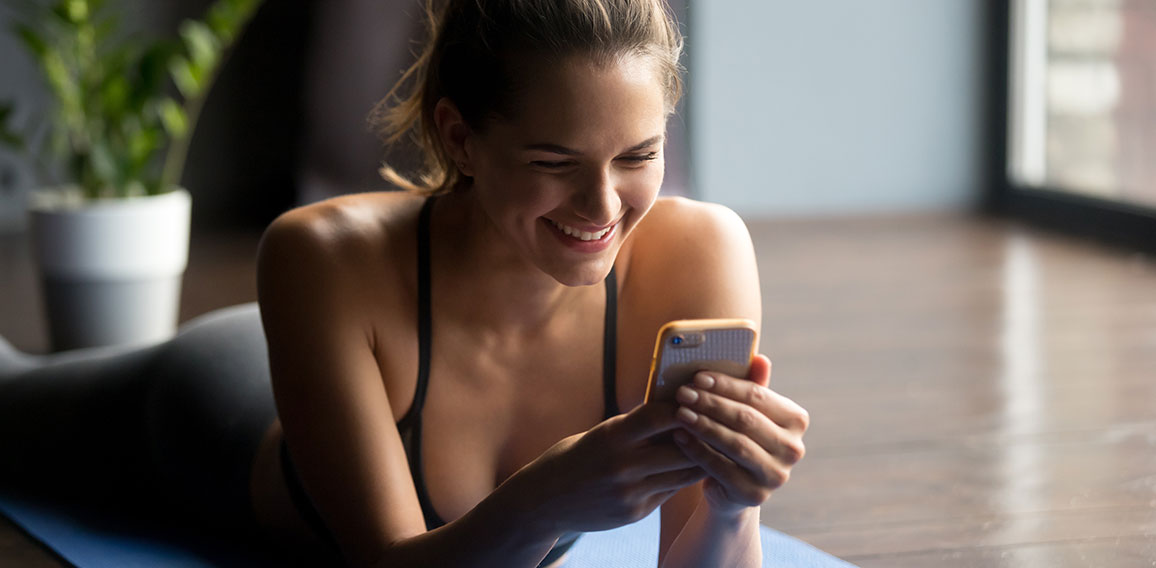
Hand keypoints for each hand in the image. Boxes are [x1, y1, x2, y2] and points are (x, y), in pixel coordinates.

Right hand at [510, 402, 706, 533]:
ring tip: (715, 445)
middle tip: (720, 422)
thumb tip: (672, 408)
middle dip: (703, 434)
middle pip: (682, 446)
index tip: (698, 397)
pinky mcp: (635, 513)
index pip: (659, 416)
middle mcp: (622, 465)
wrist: (544, 501)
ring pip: (683, 473)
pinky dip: (683, 478)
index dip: (683, 405)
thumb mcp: (600, 434)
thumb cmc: (573, 457)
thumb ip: (633, 426)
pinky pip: (670, 492)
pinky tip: (692, 467)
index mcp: (611, 437)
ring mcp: (630, 492)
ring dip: (701, 458)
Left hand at [671, 354, 808, 515]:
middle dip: (711, 404)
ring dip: (704, 426)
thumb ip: (752, 386)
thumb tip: (760, 358)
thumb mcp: (745, 411)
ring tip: (679, 413)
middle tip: (683, 393)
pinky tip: (679, 437)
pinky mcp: (755, 494)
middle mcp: (794, 449)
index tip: (697, 376)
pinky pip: (722, 468)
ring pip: (735, 443)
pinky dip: (698, 450)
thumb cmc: (738, 437)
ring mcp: (777, 474)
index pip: (758, 396)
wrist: (731, 486)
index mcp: (796, 420)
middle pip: (746, 419)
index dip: (726, 385)